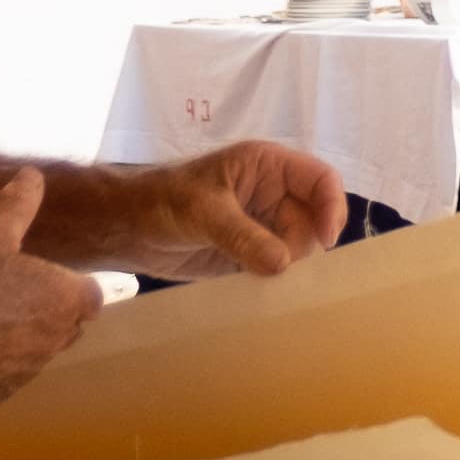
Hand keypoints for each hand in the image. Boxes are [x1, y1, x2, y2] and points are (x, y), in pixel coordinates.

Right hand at [0, 167, 105, 402]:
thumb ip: (18, 204)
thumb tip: (33, 175)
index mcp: (66, 300)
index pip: (92, 296)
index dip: (74, 287)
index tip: (51, 280)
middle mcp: (56, 340)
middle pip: (67, 327)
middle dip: (50, 313)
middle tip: (16, 294)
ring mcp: (27, 372)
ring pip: (36, 353)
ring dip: (23, 339)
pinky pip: (4, 376)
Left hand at [120, 137, 344, 275]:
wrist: (127, 229)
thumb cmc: (163, 201)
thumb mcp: (203, 212)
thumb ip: (243, 236)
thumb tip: (284, 263)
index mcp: (267, 166)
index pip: (320, 179)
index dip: (331, 206)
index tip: (326, 240)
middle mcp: (271, 194)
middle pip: (313, 220)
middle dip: (305, 245)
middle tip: (281, 270)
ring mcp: (262, 225)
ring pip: (298, 247)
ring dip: (290, 267)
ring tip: (266, 281)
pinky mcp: (251, 254)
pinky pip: (278, 267)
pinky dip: (276, 281)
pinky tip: (263, 293)